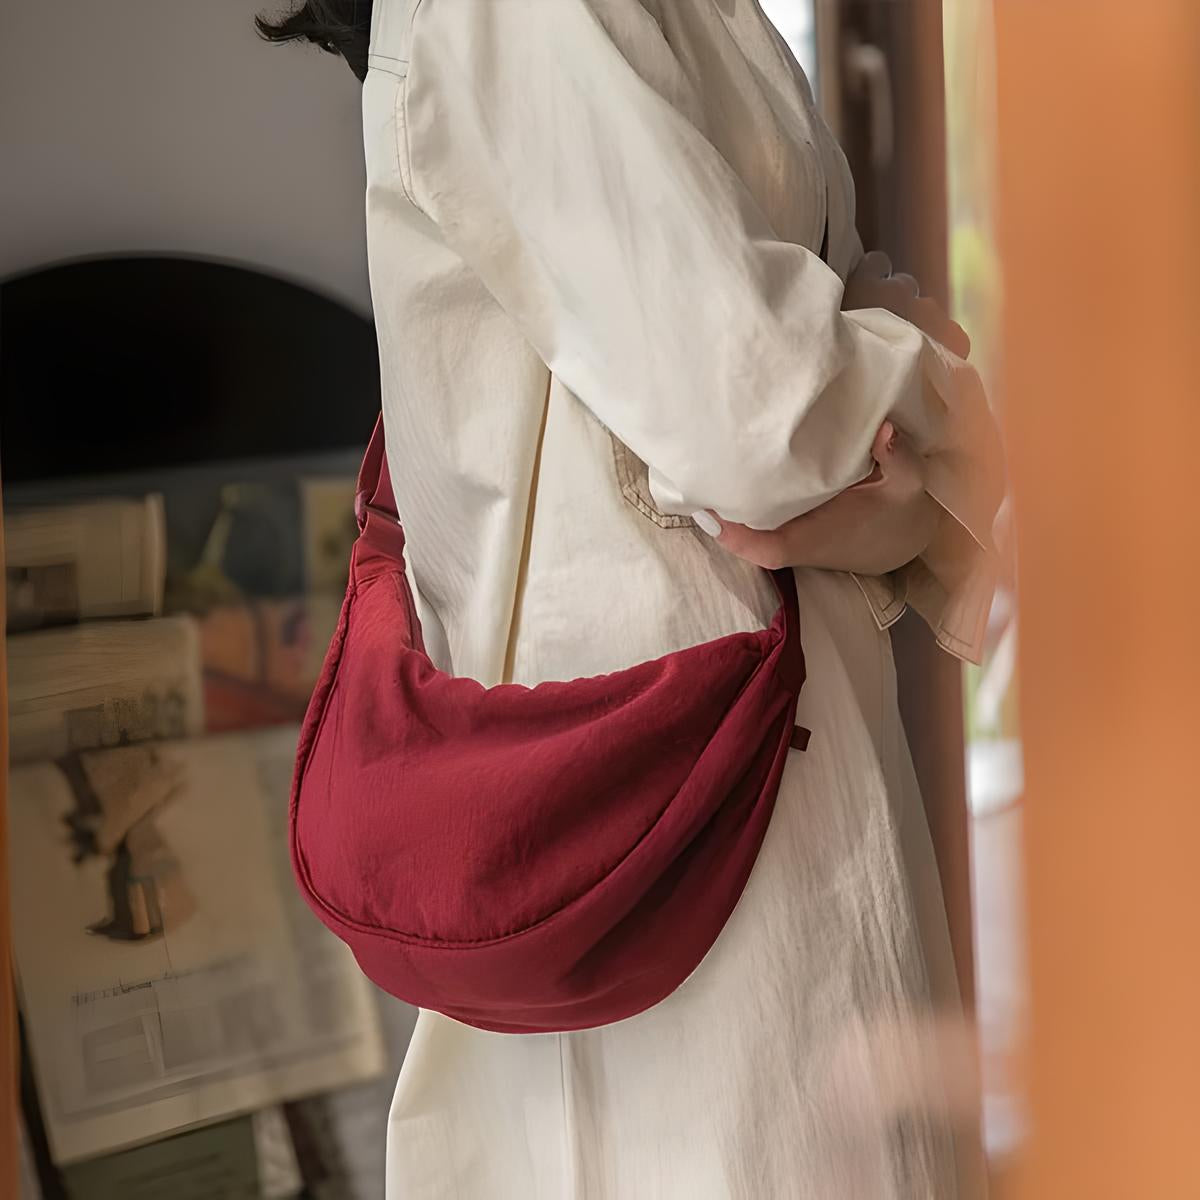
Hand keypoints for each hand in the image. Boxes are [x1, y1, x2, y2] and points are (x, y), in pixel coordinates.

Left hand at [700, 421, 940, 574]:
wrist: (905, 534)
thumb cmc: (900, 511)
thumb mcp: (908, 483)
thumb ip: (898, 458)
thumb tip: (884, 430)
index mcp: (812, 538)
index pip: (763, 548)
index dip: (731, 534)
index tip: (705, 508)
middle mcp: (791, 537)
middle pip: (740, 534)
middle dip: (713, 506)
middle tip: (689, 464)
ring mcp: (786, 529)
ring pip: (744, 521)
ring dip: (723, 493)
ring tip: (697, 453)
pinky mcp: (788, 517)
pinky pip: (755, 508)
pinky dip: (740, 486)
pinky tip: (725, 453)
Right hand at [843, 250, 970, 358]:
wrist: (886, 393)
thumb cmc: (845, 369)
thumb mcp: (831, 336)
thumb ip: (841, 316)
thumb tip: (837, 314)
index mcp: (866, 286)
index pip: (876, 262)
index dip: (872, 280)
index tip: (865, 298)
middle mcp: (901, 289)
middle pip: (903, 286)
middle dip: (897, 303)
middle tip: (884, 332)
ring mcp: (930, 310)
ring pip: (926, 308)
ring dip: (919, 322)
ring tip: (907, 352)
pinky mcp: (953, 333)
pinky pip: (950, 331)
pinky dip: (942, 342)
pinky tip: (930, 361)